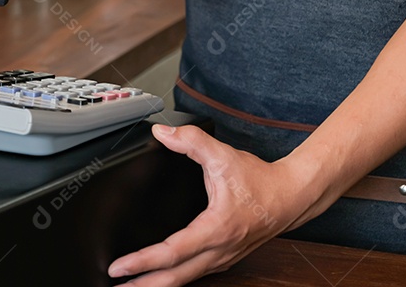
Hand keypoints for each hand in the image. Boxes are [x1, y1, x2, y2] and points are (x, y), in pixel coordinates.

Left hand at [107, 124, 316, 285]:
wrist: (291, 197)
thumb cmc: (260, 181)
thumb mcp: (224, 156)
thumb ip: (192, 142)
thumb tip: (162, 133)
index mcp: (216, 229)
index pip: (173, 252)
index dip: (143, 261)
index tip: (120, 266)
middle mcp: (219, 251)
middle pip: (175, 277)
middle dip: (143, 285)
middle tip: (114, 286)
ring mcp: (222, 259)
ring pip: (184, 280)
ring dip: (156, 286)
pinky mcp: (223, 259)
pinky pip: (194, 275)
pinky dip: (173, 279)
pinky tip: (158, 279)